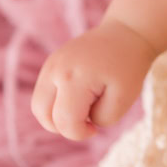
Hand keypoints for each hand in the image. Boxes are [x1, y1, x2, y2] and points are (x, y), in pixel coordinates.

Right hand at [31, 17, 158, 140]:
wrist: (127, 33)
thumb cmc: (128, 67)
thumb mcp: (125, 97)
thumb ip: (102, 118)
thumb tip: (81, 122)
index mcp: (74, 77)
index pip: (65, 122)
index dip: (80, 133)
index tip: (96, 129)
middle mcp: (56, 70)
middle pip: (44, 115)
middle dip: (64, 127)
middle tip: (88, 120)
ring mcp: (50, 65)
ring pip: (38, 106)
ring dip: (56, 117)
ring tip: (83, 109)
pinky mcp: (50, 63)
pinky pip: (43, 94)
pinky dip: (56, 104)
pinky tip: (78, 98)